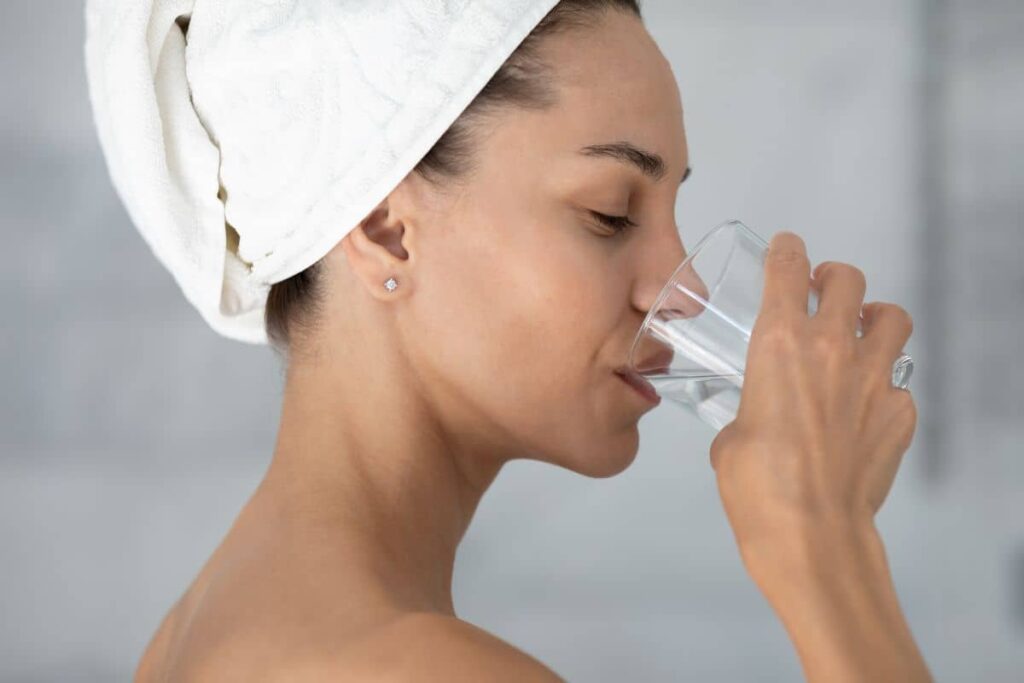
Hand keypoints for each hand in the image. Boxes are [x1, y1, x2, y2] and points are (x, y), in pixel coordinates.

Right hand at [709, 231, 916, 577]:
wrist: (811, 532)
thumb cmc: (758, 487)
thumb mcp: (729, 439)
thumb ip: (746, 413)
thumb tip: (755, 423)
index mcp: (779, 344)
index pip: (787, 268)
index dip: (786, 251)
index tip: (785, 248)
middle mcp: (832, 349)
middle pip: (848, 280)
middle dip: (833, 278)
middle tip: (823, 289)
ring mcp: (874, 379)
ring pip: (894, 317)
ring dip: (875, 317)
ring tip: (862, 331)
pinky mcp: (899, 414)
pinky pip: (899, 385)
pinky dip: (884, 387)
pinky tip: (866, 407)